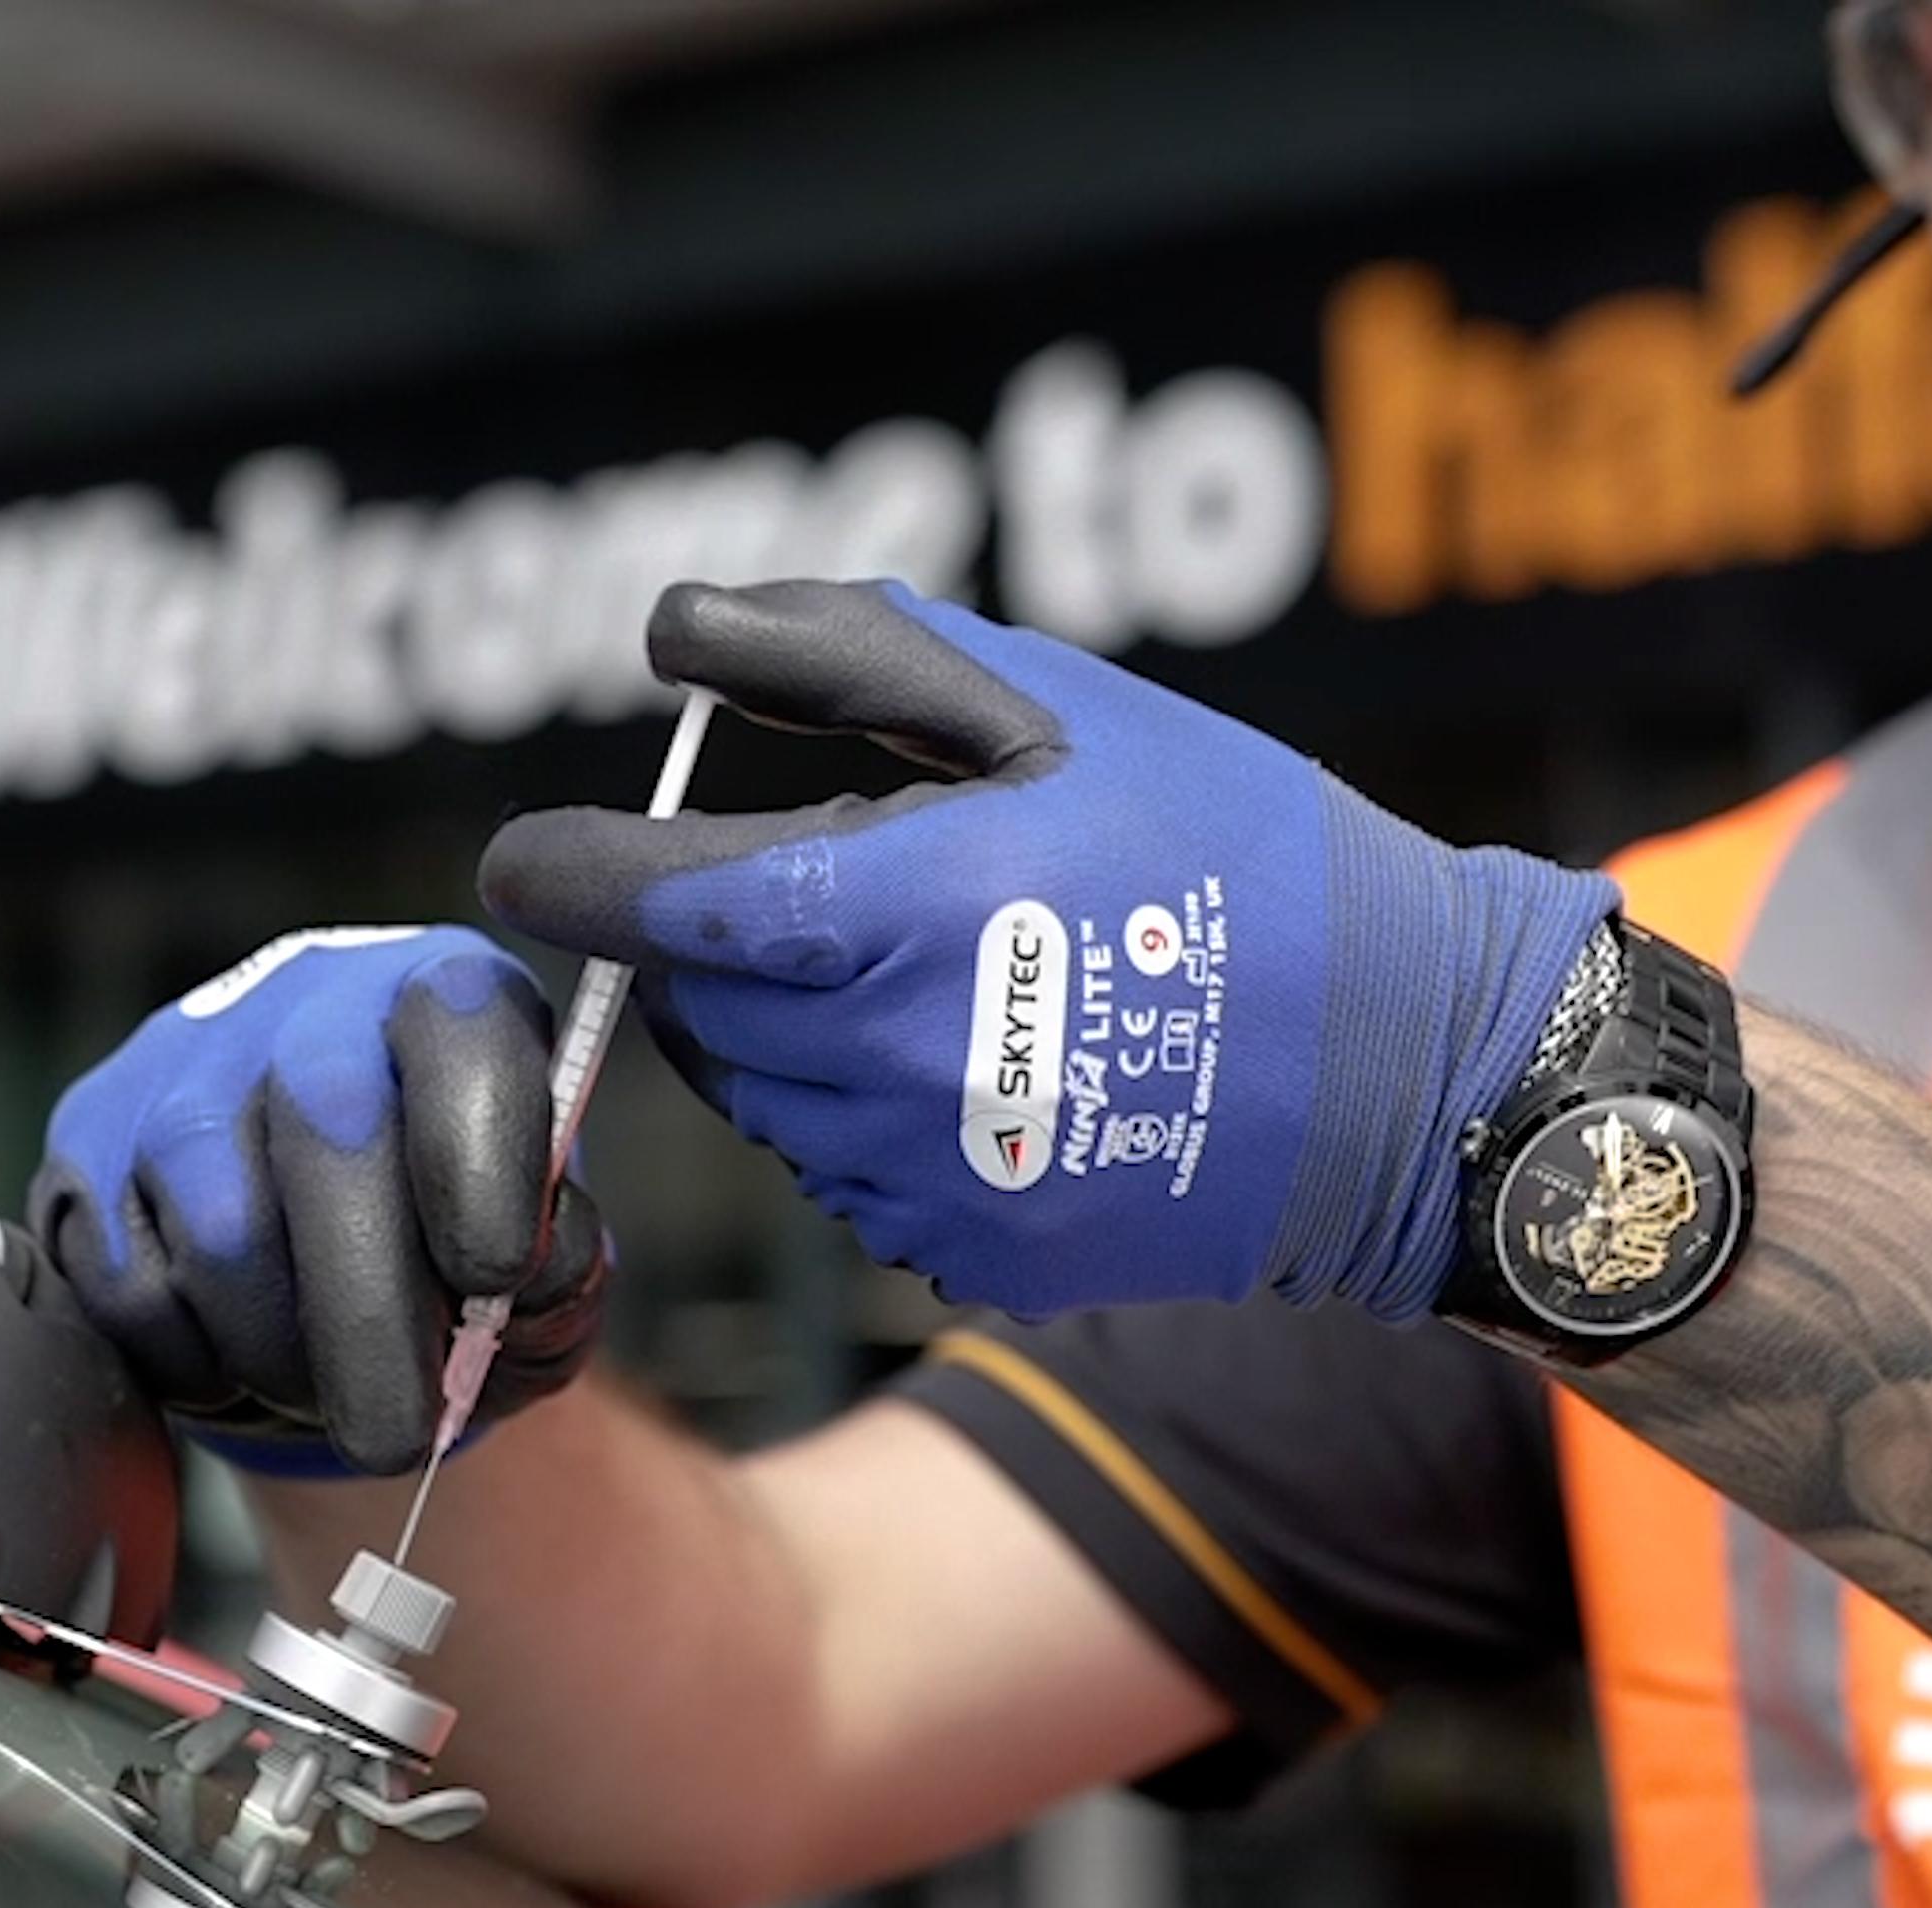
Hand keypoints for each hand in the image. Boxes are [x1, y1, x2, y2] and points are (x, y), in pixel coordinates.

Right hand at [30, 927, 609, 1475]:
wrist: (326, 1241)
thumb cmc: (453, 1243)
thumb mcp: (543, 1257)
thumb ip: (558, 1277)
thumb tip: (520, 1297)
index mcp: (449, 998)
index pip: (463, 1038)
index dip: (480, 1169)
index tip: (493, 1283)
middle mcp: (308, 1003)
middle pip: (326, 1138)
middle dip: (369, 1319)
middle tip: (399, 1434)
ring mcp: (180, 1067)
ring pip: (221, 1236)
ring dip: (281, 1358)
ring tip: (321, 1386)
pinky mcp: (85, 1142)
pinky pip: (130, 1291)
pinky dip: (195, 1366)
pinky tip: (238, 1357)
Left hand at [478, 579, 1615, 1322]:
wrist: (1412, 1075)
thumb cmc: (1237, 851)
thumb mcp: (1058, 708)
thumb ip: (848, 655)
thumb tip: (675, 631)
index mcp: (894, 910)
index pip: (650, 907)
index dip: (563, 878)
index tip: (519, 863)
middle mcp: (884, 1061)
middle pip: (692, 1006)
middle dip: (716, 944)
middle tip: (824, 892)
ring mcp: (921, 1176)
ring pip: (759, 1098)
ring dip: (792, 1031)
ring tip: (931, 973)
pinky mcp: (962, 1253)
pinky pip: (842, 1179)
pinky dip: (867, 1117)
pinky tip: (983, 1068)